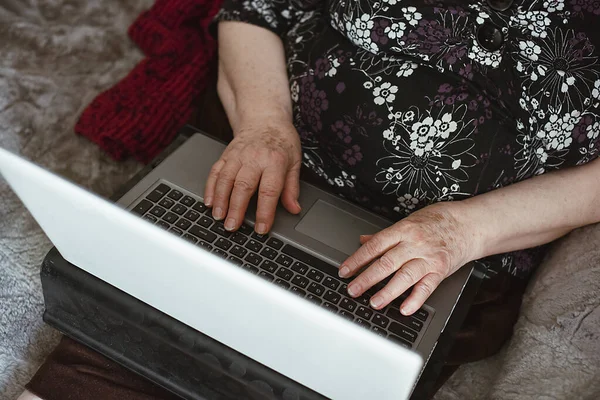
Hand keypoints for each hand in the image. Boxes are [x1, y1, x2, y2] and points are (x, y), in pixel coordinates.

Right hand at [203, 119, 302, 233]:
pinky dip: (210, 187)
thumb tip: (294, 208)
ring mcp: (238, 156)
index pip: (269, 190)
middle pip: (243, 186)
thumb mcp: (295, 162)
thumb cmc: (281, 141)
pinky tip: (209, 202)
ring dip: (220, 200)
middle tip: (232, 226)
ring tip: (219, 217)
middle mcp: (254, 158)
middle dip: (236, 208)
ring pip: (226, 179)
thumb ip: (292, 187)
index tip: (262, 229)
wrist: (264, 118)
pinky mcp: (226, 155)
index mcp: (275, 161)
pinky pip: (215, 172)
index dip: (265, 212)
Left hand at [339, 202, 477, 315]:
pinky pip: (427, 287)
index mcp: (403, 230)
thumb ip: (385, 235)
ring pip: (405, 276)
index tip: (344, 271)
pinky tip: (405, 309)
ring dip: (388, 292)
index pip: (375, 246)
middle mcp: (415, 244)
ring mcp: (428, 257)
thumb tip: (363, 240)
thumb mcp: (409, 221)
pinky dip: (416, 300)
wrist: (469, 224)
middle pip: (386, 263)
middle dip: (367, 278)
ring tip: (374, 302)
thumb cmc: (438, 221)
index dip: (357, 259)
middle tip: (353, 290)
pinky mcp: (441, 270)